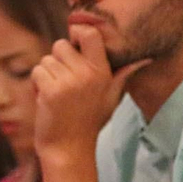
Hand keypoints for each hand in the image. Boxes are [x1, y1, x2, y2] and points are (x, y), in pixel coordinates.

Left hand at [32, 25, 149, 178]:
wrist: (70, 149)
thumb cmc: (90, 121)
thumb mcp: (112, 97)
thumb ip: (124, 75)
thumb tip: (146, 59)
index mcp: (103, 71)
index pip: (89, 33)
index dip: (77, 32)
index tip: (74, 44)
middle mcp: (88, 74)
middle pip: (60, 45)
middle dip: (57, 60)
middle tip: (64, 80)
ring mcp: (69, 82)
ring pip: (46, 59)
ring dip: (47, 74)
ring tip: (56, 93)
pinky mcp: (51, 91)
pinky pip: (37, 72)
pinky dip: (37, 84)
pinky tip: (46, 99)